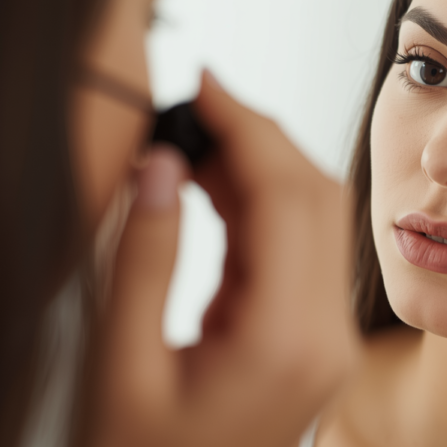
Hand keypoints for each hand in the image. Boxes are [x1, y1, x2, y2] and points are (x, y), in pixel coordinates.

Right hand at [89, 71, 359, 446]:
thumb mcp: (120, 366)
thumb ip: (143, 260)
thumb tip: (163, 163)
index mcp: (287, 340)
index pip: (289, 199)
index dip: (248, 127)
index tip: (206, 80)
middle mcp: (324, 333)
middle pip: (314, 198)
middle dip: (259, 135)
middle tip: (197, 100)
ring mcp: (325, 335)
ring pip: (312, 215)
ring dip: (260, 164)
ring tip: (194, 136)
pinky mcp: (310, 334)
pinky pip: (295, 246)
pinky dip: (259, 202)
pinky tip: (212, 181)